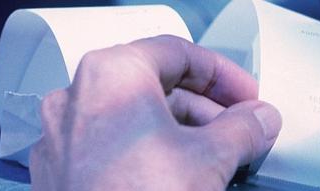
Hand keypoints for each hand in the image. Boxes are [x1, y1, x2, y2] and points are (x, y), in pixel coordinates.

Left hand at [31, 35, 280, 189]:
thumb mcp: (213, 157)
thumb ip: (244, 128)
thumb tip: (259, 119)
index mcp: (112, 74)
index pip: (177, 53)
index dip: (223, 75)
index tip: (247, 97)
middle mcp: (77, 98)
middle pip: (155, 86)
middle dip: (204, 108)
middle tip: (239, 129)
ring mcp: (63, 139)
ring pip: (133, 119)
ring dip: (180, 133)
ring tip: (216, 159)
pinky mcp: (60, 174)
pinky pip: (111, 149)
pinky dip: (148, 154)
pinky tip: (179, 178)